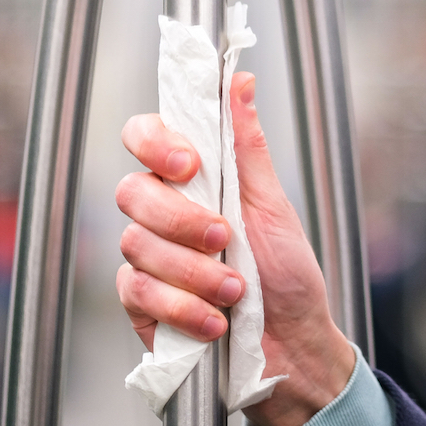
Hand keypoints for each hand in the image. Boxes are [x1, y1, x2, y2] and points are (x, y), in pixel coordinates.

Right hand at [116, 72, 355, 425]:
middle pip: (132, 192)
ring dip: (195, 273)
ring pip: (137, 247)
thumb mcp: (273, 205)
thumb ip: (247, 145)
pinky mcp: (140, 304)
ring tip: (237, 290)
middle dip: (183, 221)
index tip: (189, 164)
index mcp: (192, 180)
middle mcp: (161, 214)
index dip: (155, 143)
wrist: (292, 346)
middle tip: (226, 240)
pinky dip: (183, 307)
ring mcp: (146, 259)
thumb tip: (240, 79)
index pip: (143, 137)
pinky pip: (138, 293)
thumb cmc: (287, 274)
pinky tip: (215, 321)